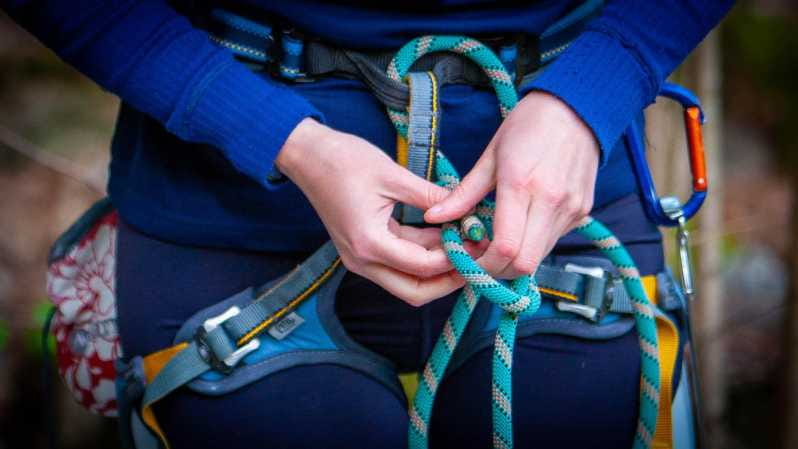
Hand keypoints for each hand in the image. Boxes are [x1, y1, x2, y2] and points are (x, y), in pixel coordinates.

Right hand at [277, 118, 481, 305]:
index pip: (422, 267)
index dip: (455, 258)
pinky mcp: (364, 249)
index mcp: (369, 243)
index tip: (477, 241)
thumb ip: (431, 198)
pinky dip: (423, 255)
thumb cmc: (343, 160)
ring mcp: (362, 258)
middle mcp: (363, 260)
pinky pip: (400, 263)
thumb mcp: (393, 175)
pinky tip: (445, 236)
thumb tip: (466, 210)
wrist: (306, 155)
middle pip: (415, 292)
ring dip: (437, 269)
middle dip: (448, 280)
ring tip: (466, 245)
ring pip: (408, 281)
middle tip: (476, 259)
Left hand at [425, 92, 598, 278]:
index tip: (466, 259)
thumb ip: (463, 193)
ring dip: (514, 260)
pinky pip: (552, 241)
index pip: (505, 247)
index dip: (484, 264)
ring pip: (539, 257)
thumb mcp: (490, 155)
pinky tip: (519, 229)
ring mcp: (571, 210)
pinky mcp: (583, 213)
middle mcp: (551, 202)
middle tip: (478, 259)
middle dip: (497, 270)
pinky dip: (532, 245)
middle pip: (524, 264)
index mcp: (522, 185)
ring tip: (495, 244)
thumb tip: (433, 218)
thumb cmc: (529, 126)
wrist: (579, 107)